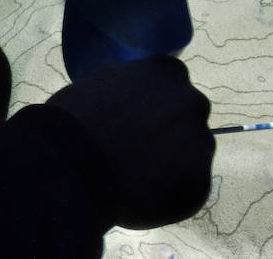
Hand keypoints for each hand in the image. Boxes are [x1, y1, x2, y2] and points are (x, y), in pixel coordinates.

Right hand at [47, 55, 214, 229]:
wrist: (72, 168)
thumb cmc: (73, 122)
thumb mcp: (101, 85)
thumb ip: (129, 89)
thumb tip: (131, 101)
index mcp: (169, 73)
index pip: (171, 90)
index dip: (152, 110)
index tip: (133, 125)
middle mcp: (194, 103)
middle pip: (186, 122)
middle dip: (168, 137)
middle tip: (136, 154)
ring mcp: (201, 145)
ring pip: (190, 159)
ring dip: (169, 168)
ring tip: (132, 181)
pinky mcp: (199, 185)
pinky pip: (186, 192)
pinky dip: (167, 198)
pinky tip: (138, 200)